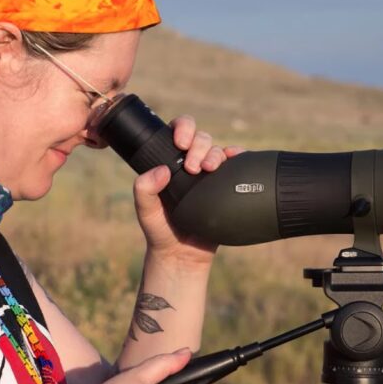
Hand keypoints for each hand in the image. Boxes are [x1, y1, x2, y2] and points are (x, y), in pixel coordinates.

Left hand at [133, 116, 244, 265]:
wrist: (182, 255)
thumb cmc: (160, 231)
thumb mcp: (145, 210)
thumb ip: (144, 189)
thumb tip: (162, 170)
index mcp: (169, 162)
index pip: (177, 132)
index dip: (182, 128)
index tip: (180, 142)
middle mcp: (190, 164)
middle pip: (201, 139)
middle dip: (199, 146)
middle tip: (193, 167)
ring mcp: (209, 175)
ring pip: (218, 150)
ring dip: (216, 153)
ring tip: (209, 169)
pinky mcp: (225, 186)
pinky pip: (236, 165)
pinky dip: (238, 156)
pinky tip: (236, 156)